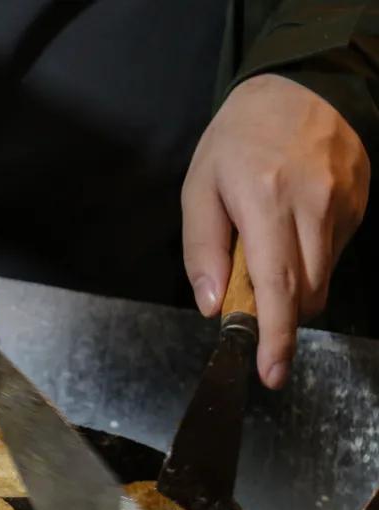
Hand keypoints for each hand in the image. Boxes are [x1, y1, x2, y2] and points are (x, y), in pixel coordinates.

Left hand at [182, 74, 369, 388]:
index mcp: (265, 203)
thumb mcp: (199, 188)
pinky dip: (310, 261)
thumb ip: (201, 250)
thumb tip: (213, 305)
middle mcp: (312, 207)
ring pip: (323, 277)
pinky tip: (291, 233)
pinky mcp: (360, 203)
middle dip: (280, 317)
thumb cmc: (237, 139)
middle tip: (251, 309)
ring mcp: (343, 206)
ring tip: (265, 255)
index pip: (276, 286)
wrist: (301, 86)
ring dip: (293, 288)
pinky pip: (334, 253)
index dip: (276, 336)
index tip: (271, 373)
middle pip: (306, 292)